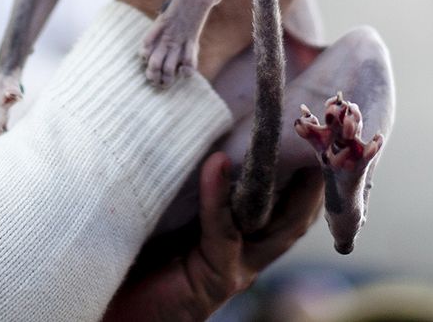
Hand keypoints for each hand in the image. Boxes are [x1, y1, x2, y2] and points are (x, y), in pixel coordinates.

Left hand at [103, 152, 323, 320]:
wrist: (114, 307)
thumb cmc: (133, 256)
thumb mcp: (167, 210)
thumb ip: (188, 183)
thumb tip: (197, 132)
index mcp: (241, 238)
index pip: (286, 203)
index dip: (302, 171)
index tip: (308, 129)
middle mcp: (247, 254)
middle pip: (296, 214)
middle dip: (312, 176)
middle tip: (319, 132)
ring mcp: (236, 267)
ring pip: (277, 224)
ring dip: (281, 179)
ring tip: (284, 137)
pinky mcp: (215, 278)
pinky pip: (224, 230)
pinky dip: (218, 195)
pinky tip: (217, 163)